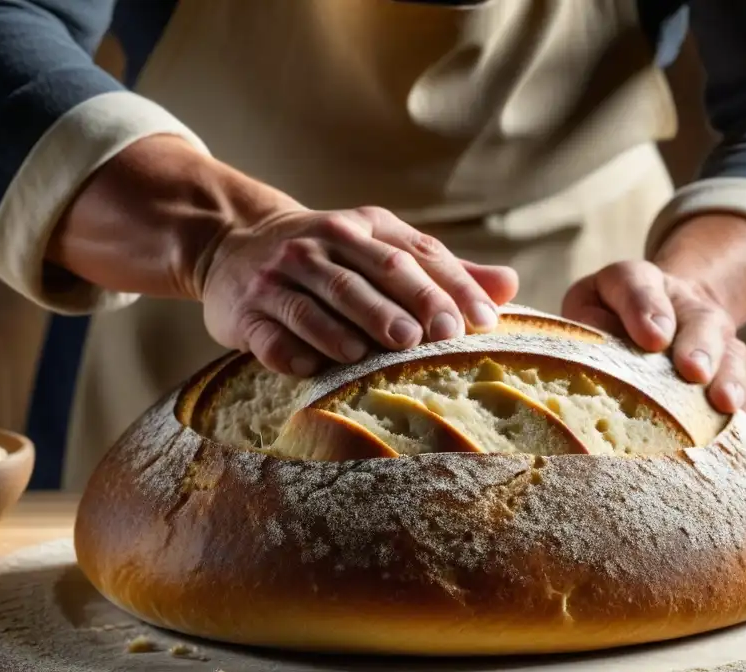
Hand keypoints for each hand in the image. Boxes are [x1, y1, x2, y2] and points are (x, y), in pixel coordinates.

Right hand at [198, 206, 518, 375]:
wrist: (235, 245)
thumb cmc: (329, 258)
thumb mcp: (380, 250)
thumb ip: (442, 271)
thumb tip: (510, 285)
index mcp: (361, 229)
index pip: (413, 255)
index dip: (449, 287)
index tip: (480, 321)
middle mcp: (318, 245)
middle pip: (367, 275)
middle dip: (402, 305)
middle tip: (433, 336)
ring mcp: (278, 278)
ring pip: (316, 301)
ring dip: (346, 328)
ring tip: (373, 353)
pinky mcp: (246, 312)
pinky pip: (269, 333)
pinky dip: (289, 350)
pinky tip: (310, 368)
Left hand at [560, 214, 745, 431]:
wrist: (650, 322)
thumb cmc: (600, 328)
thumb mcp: (582, 319)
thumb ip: (584, 335)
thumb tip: (589, 374)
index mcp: (634, 282)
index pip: (636, 283)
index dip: (644, 307)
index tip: (651, 337)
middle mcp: (682, 302)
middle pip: (698, 317)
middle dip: (698, 344)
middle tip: (694, 371)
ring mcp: (716, 333)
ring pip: (732, 349)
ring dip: (730, 377)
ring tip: (726, 404)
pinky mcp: (739, 364)